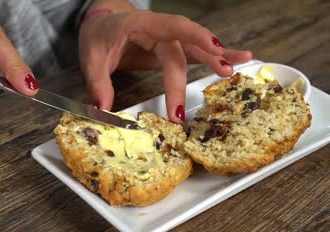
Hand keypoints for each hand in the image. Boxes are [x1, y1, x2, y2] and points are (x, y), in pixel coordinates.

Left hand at [79, 10, 251, 122]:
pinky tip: (237, 60)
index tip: (213, 49)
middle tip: (211, 87)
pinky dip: (215, 58)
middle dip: (195, 71)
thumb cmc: (99, 37)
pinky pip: (195, 53)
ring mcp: (168, 40)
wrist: (102, 25)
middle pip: (182, 50)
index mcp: (139, 24)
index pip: (171, 26)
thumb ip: (97, 83)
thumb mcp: (91, 58)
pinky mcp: (172, 50)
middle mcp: (159, 30)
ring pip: (195, 48)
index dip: (194, 35)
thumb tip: (101, 110)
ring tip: (238, 66)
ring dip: (216, 58)